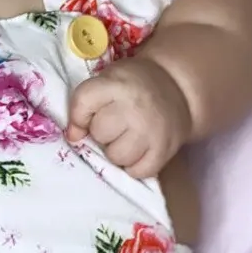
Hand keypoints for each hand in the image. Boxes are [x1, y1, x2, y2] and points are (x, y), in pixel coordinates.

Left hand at [66, 55, 191, 180]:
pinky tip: (139, 150)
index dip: (79, 115)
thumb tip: (73, 136)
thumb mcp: (109, 80)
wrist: (177, 87)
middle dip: (102, 132)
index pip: (83, 103)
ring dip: (118, 151)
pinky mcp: (165, 150)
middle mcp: (135, 107)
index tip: (86, 118)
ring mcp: (151, 130)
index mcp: (117, 84)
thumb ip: (86, 103)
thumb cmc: (134, 85)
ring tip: (127, 138)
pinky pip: (137, 172)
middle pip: (100, 133)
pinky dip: (135, 166)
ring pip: (117, 156)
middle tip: (115, 124)